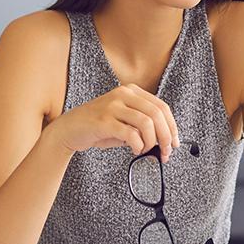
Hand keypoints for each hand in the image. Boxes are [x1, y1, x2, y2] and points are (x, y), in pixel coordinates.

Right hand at [45, 84, 179, 161]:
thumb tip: (165, 142)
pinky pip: (130, 133)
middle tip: (165, 152)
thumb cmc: (99, 127)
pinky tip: (135, 150)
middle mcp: (123, 94)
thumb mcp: (124, 121)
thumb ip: (143, 126)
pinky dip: (138, 145)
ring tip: (146, 151)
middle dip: (166, 136)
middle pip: (157, 114)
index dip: (172, 127)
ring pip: (146, 123)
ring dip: (151, 142)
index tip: (174, 143)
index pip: (162, 107)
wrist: (69, 129)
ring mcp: (113, 106)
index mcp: (132, 91)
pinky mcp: (104, 121)